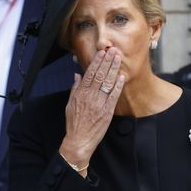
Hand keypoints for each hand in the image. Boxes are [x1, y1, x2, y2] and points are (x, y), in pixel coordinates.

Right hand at [61, 48, 125, 171]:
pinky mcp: (107, 111)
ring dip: (113, 69)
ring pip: (107, 82)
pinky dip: (118, 85)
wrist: (79, 140)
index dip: (96, 62)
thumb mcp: (69, 105)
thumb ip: (74, 89)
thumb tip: (77, 75)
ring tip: (118, 58)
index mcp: (80, 94)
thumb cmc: (74, 124)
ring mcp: (99, 103)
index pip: (89, 73)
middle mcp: (89, 96)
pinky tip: (121, 76)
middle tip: (114, 50)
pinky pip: (113, 95)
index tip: (102, 52)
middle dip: (107, 61)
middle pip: (100, 75)